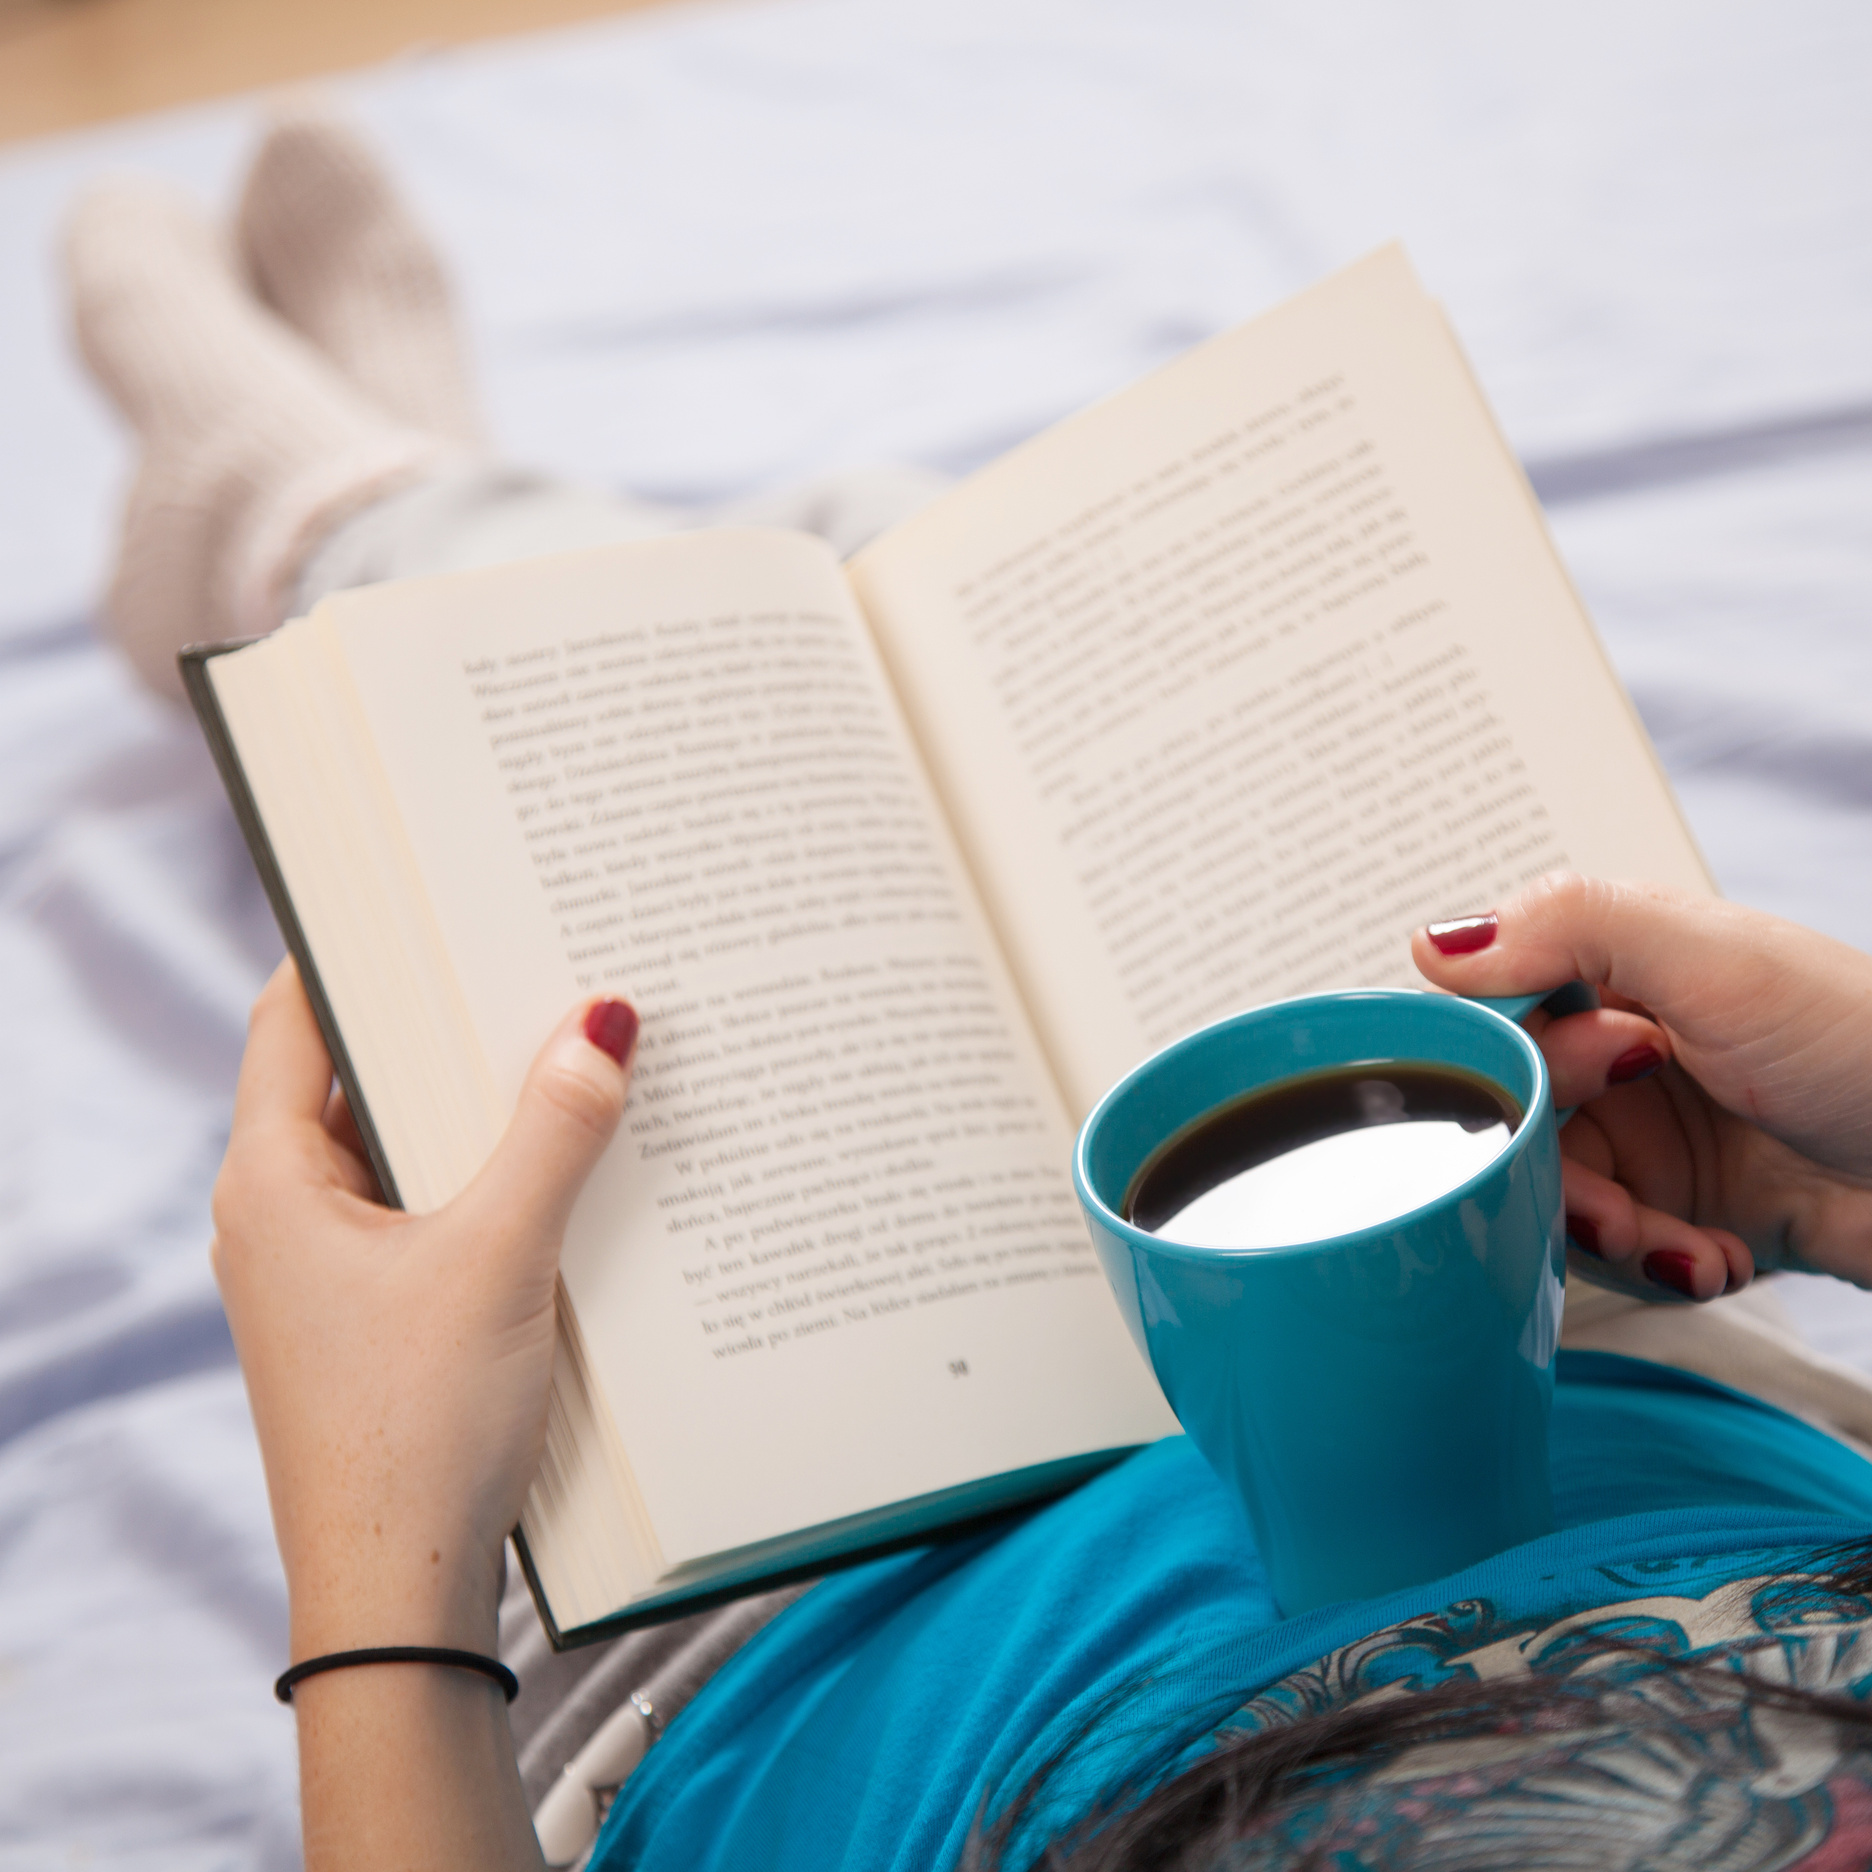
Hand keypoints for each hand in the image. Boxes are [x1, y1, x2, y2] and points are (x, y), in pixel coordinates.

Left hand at [212, 961, 637, 1661]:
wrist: (398, 1593)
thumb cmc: (417, 1428)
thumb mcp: (497, 1261)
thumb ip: (553, 1135)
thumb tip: (605, 1019)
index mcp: (272, 1180)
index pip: (293, 1015)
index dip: (355, 946)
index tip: (429, 892)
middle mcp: (284, 1212)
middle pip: (358, 1075)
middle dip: (443, 1023)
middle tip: (532, 956)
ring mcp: (327, 1267)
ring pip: (402, 1145)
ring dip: (476, 1105)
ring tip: (567, 1046)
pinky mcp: (375, 1313)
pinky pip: (429, 1206)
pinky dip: (486, 1173)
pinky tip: (567, 1162)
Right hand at [1411, 874, 1871, 1302]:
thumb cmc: (1864, 1044)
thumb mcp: (1712, 958)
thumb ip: (1567, 925)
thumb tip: (1432, 942)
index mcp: (1619, 968)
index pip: (1493, 1013)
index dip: (1504, 1065)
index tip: (1549, 1092)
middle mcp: (1621, 1051)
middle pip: (1513, 1116)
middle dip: (1553, 1169)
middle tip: (1615, 1194)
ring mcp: (1653, 1136)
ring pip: (1551, 1192)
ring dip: (1604, 1233)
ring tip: (1675, 1242)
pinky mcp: (1686, 1212)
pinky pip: (1617, 1253)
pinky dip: (1657, 1265)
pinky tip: (1716, 1258)